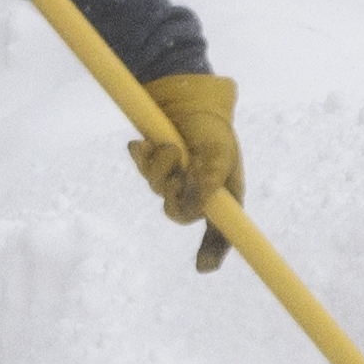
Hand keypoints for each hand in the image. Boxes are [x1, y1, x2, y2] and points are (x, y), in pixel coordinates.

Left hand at [140, 72, 241, 270]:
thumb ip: (205, 186)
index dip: (213, 251)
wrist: (186, 96)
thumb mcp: (216, 156)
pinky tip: (144, 142)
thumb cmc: (211, 129)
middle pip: (176, 212)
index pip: (221, 233)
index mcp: (222, 196)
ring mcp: (173, 178)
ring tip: (168, 143)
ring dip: (159, 164)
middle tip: (179, 161)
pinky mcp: (153, 164)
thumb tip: (186, 210)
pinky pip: (142, 170)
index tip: (203, 267)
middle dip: (173, 188)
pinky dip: (143, 156)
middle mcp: (196, 192)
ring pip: (156, 188)